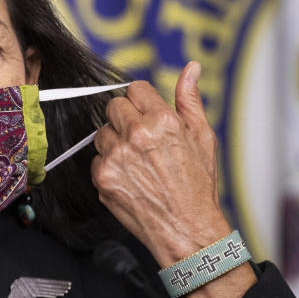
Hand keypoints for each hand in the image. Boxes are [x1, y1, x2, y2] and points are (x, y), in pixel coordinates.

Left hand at [91, 61, 231, 267]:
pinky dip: (108, 167)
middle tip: (141, 140)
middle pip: (113, 107)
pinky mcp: (102, 176)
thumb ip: (190, 99)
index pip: (134, 90)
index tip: (145, 114)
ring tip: (138, 162)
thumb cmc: (198, 186)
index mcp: (163, 120)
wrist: (187, 229)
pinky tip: (129, 178)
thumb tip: (192, 67)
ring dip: (115, 143)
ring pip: (101, 133)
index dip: (141, 102)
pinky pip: (96, 159)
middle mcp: (137, 135)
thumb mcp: (203, 137)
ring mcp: (117, 156)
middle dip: (125, 119)